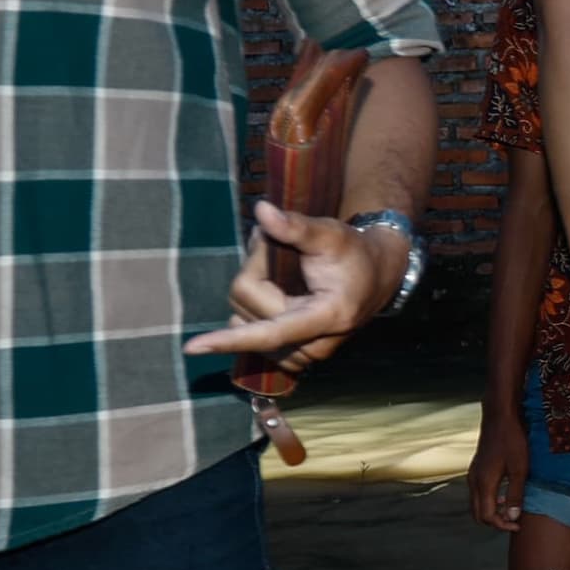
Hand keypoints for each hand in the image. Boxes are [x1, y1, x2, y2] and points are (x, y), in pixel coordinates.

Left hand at [187, 200, 400, 370]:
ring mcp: (301, 356)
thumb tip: (262, 211)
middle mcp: (313, 345)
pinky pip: (247, 333)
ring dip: (252, 291)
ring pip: (242, 322)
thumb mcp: (330, 233)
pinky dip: (252, 308)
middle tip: (276, 247)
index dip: (230, 340)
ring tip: (281, 270)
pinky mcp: (290, 358)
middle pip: (248, 310)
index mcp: (326, 316)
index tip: (193, 347)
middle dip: (254, 272)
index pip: (271, 332)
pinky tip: (276, 292)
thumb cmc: (353, 253)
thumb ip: (296, 226)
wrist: (376, 278)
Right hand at [468, 398, 527, 531]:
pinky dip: (489, 500)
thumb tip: (513, 517)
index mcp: (484, 483)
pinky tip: (505, 494)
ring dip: (492, 511)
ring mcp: (473, 474)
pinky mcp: (476, 469)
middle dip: (495, 522)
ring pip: (477, 504)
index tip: (518, 525)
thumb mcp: (520, 469)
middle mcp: (474, 481)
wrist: (500, 416)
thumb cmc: (512, 440)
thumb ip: (516, 494)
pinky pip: (478, 493)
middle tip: (514, 521)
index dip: (502, 525)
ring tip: (511, 508)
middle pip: (478, 514)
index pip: (487, 516)